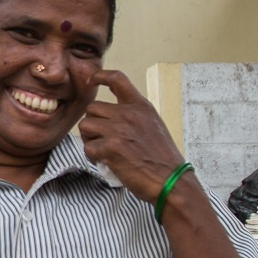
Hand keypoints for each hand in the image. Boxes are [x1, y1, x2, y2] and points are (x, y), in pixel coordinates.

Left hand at [78, 70, 186, 205]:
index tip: (91, 80)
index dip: (100, 76)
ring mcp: (119, 130)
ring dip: (90, 139)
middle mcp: (129, 114)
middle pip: (93, 108)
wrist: (171, 181)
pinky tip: (106, 162)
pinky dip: (93, 157)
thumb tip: (112, 117)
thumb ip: (134, 116)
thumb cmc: (163, 159)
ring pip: (86, 125)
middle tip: (101, 139)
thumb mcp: (154, 126)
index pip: (118, 79)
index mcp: (141, 106)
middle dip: (93, 123)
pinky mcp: (111, 148)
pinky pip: (88, 147)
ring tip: (102, 150)